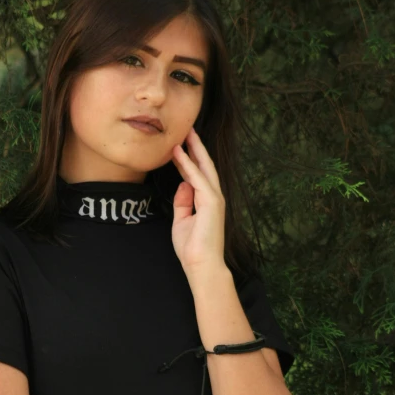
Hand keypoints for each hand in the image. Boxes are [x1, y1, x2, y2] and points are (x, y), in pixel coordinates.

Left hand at [171, 127, 226, 278]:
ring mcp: (215, 199)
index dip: (188, 159)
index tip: (179, 145)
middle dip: (195, 147)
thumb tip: (183, 185)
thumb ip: (183, 202)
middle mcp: (214, 197)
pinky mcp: (212, 203)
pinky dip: (188, 165)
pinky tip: (179, 153)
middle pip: (205, 166)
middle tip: (186, 129)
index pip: (197, 174)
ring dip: (193, 150)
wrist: (201, 265)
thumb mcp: (182, 220)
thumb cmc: (192, 248)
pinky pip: (198, 179)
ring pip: (204, 168)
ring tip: (184, 133)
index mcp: (207, 201)